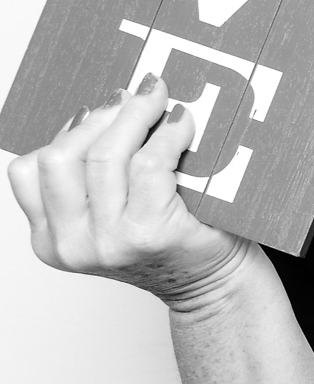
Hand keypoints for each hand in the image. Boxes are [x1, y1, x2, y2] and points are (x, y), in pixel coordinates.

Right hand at [9, 72, 254, 307]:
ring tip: (159, 103)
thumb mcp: (113, 212)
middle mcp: (72, 244)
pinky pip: (149, 165)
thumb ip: (92, 177)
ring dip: (134, 118)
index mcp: (51, 239)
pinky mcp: (149, 234)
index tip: (97, 109)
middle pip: (63, 157)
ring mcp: (108, 242)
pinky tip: (182, 124)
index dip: (64, 131)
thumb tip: (100, 105)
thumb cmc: (171, 241)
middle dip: (100, 118)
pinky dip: (167, 135)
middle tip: (134, 97)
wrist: (214, 286)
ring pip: (104, 157)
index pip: (29, 170)